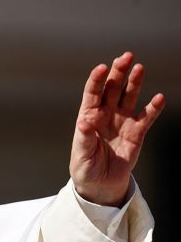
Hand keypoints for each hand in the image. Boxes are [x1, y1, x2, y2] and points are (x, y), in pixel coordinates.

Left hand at [69, 52, 164, 206]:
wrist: (100, 185)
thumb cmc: (85, 168)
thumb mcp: (82, 154)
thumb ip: (84, 138)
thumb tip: (84, 123)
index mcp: (88, 117)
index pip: (92, 93)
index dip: (97, 79)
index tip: (102, 67)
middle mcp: (105, 115)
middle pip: (112, 89)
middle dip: (118, 72)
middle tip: (126, 57)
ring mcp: (122, 122)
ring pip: (129, 97)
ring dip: (134, 83)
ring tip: (139, 68)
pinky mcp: (136, 133)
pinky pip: (146, 118)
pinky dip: (153, 108)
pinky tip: (159, 98)